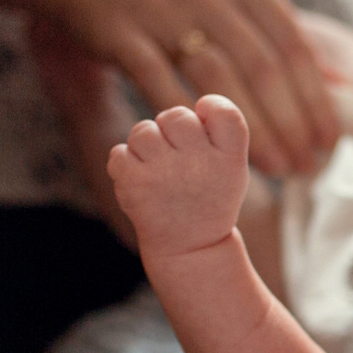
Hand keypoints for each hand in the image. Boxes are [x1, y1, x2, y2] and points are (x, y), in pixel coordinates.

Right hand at [23, 0, 337, 175]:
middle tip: (308, 164)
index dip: (316, 97)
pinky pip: (161, 87)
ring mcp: (161, 9)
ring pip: (219, 84)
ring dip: (253, 133)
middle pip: (262, 69)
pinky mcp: (120, 34)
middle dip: (292, 125)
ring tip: (275, 168)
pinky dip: (190, 124)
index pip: (292, 44)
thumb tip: (336, 81)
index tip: (331, 138)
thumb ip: (272, 27)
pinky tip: (210, 156)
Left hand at [107, 95, 249, 259]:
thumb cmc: (211, 197)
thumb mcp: (233, 166)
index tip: (205, 124)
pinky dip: (125, 166)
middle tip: (179, 158)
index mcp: (230, 157)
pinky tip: (142, 183)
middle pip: (175, 115)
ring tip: (159, 172)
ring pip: (143, 131)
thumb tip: (196, 103)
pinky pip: (119, 152)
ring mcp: (165, 174)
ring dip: (146, 147)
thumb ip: (221, 128)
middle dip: (171, 130)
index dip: (209, 108)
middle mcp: (200, 163)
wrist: (191, 249)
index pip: (220, 110)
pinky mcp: (134, 185)